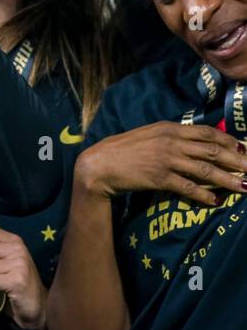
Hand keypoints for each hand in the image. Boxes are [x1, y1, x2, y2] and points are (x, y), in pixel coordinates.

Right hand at [77, 122, 245, 206]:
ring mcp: (166, 160)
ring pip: (206, 170)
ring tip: (245, 187)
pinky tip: (216, 202)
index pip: (208, 133)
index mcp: (170, 128)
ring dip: (229, 180)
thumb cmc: (121, 149)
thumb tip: (195, 142)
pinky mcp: (160, 178)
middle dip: (238, 161)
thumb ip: (171, 136)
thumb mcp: (148, 134)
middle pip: (213, 151)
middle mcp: (171, 142)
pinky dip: (205, 196)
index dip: (230, 142)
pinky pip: (189, 188)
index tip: (245, 150)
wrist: (98, 164)